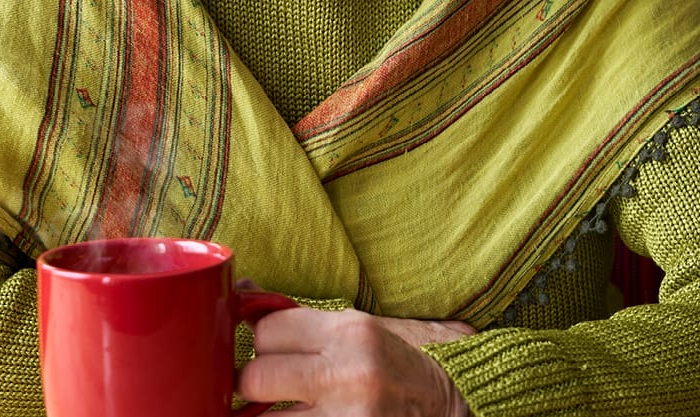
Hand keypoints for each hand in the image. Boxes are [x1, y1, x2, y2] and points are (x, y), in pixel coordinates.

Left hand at [236, 305, 471, 415]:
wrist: (457, 401)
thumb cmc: (402, 361)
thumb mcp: (360, 327)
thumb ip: (304, 319)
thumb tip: (243, 293)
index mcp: (349, 332)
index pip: (266, 331)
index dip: (260, 341)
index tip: (266, 349)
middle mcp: (346, 375)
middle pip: (256, 378)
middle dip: (253, 383)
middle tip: (265, 387)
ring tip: (281, 409)